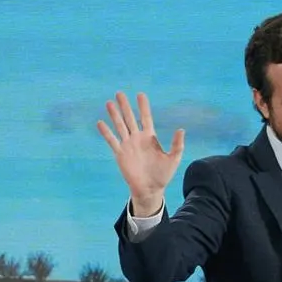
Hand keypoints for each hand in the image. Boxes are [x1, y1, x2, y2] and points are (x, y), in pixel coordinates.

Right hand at [97, 92, 184, 218]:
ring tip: (109, 103)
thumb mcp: (173, 159)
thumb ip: (177, 144)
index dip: (143, 107)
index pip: (145, 118)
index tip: (140, 95)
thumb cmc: (163, 174)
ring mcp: (128, 145)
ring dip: (114, 115)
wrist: (150, 189)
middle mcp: (137, 138)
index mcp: (150, 137)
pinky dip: (106, 132)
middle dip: (125, 106)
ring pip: (120, 126)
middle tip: (119, 93)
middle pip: (130, 118)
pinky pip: (112, 140)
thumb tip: (181, 129)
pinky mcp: (120, 154)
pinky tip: (100, 123)